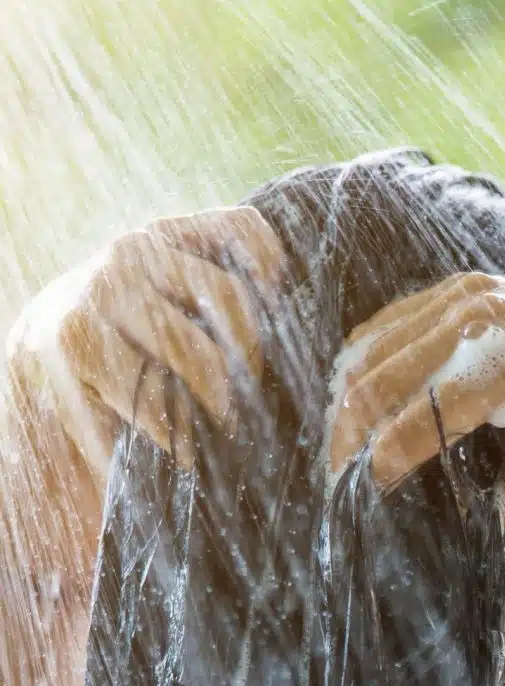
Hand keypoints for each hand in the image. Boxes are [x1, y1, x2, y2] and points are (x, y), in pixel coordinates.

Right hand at [5, 207, 285, 473]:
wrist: (32, 383)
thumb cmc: (123, 355)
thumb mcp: (167, 313)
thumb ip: (213, 301)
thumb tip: (288, 321)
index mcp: (163, 238)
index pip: (243, 230)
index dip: (273, 272)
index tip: (276, 315)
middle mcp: (134, 251)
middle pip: (233, 300)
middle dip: (249, 360)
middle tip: (242, 399)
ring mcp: (103, 290)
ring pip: (200, 352)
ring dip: (219, 403)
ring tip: (218, 427)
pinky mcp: (79, 340)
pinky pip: (157, 395)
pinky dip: (177, 434)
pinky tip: (180, 451)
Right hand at [329, 272, 504, 523]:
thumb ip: (501, 508)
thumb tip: (447, 538)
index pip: (417, 422)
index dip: (381, 464)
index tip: (365, 498)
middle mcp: (476, 321)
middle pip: (376, 380)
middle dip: (347, 436)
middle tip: (336, 480)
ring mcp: (463, 295)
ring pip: (370, 348)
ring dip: (347, 400)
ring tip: (340, 446)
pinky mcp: (458, 286)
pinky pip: (387, 324)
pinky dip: (364, 363)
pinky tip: (358, 401)